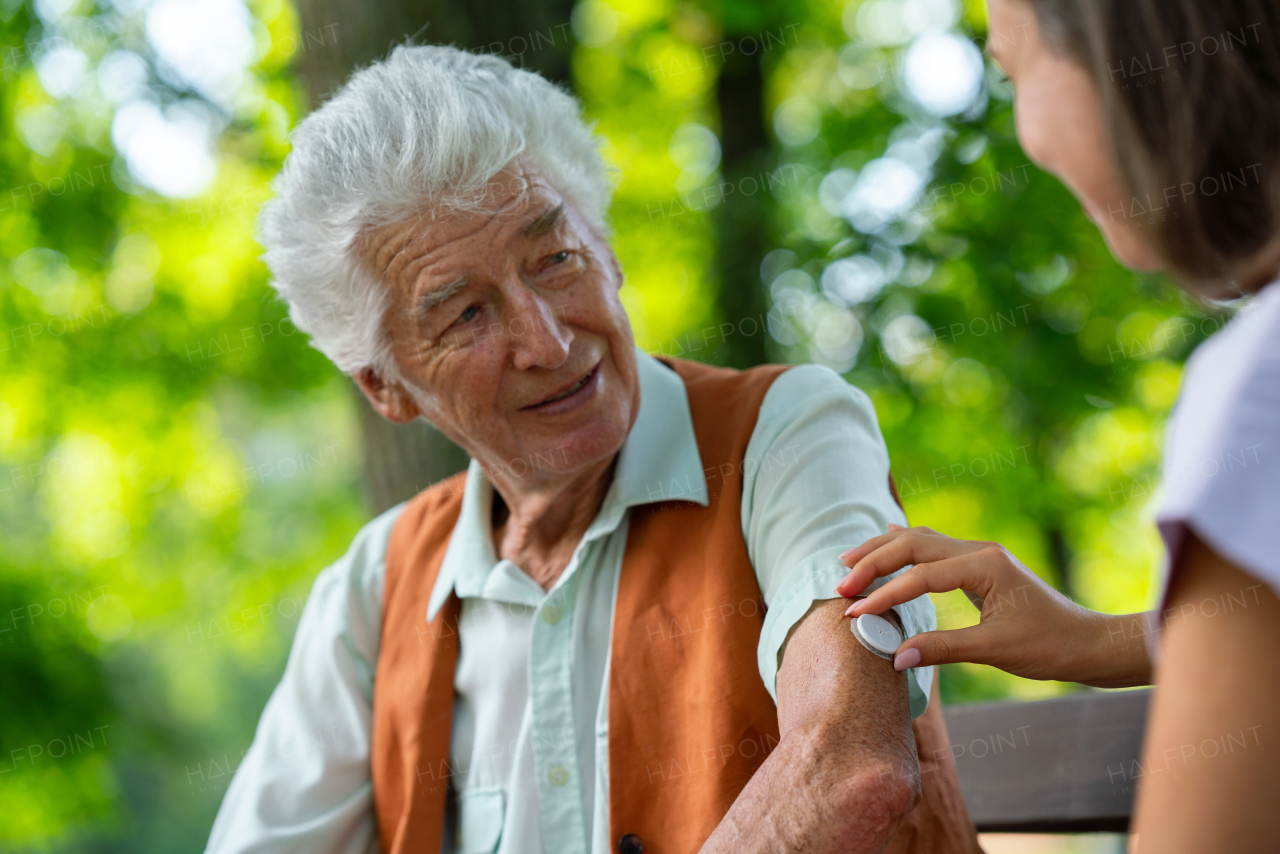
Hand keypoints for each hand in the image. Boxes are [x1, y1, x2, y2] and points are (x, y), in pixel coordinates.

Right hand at [834, 525, 1150, 688]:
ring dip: (884, 551)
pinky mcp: (979, 565)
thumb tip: (895, 656)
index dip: (884, 595)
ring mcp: (979, 555)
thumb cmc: (1049, 646)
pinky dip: (903, 549)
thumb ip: (943, 648)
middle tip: (841, 583)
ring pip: (919, 541)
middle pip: (912, 544)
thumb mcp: (994, 650)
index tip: (855, 613)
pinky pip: (932, 549)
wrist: (1087, 643)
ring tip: (849, 562)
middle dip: (873, 562)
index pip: (919, 576)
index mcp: (983, 565)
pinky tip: (887, 544)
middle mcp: (978, 551)